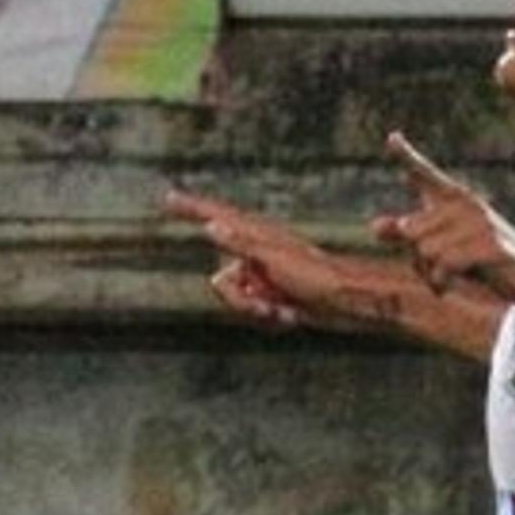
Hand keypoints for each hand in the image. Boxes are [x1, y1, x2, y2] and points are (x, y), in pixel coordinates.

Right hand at [165, 187, 361, 327]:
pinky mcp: (273, 292)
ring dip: (256, 310)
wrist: (347, 300)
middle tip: (265, 305)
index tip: (167, 198)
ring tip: (284, 311)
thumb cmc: (316, 276)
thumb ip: (241, 244)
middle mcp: (257, 252)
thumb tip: (210, 228)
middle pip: (222, 278)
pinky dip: (268, 316)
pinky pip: (253, 309)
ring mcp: (264, 274)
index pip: (216, 217)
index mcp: (257, 235)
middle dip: (238, 299)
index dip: (191, 209)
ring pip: (236, 298)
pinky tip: (290, 316)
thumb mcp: (274, 259)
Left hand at [375, 132, 514, 300]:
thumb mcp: (444, 248)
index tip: (392, 138)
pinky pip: (445, 264)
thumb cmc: (484, 260)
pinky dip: (441, 281)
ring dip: (430, 273)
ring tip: (450, 277)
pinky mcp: (491, 246)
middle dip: (417, 258)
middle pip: (412, 230)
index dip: (407, 156)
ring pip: (425, 250)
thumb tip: (375, 227)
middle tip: (437, 270)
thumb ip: (411, 236)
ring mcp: (481, 223)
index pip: (426, 174)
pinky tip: (449, 287)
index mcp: (455, 199)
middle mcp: (467, 204)